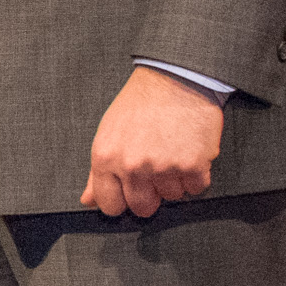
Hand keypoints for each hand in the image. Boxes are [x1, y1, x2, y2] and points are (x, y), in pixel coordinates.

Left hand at [82, 66, 224, 219]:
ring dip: (176, 181)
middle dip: (151, 195)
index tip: (131, 191)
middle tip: (156, 171)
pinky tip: (190, 151)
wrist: (176, 77)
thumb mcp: (109, 131)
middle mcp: (132, 166)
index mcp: (106, 158)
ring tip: (173, 151)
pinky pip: (196, 187)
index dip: (123, 200)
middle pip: (142, 208)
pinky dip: (197, 174)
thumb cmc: (141, 102)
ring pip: (172, 197)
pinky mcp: (192, 165)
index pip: (110, 206)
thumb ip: (97, 172)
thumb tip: (88, 201)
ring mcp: (163, 167)